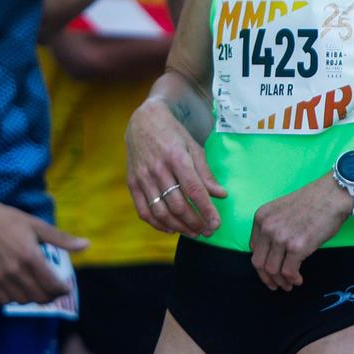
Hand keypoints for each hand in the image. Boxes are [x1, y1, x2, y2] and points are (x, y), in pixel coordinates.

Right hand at [0, 197, 86, 304]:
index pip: (52, 285)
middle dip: (51, 296)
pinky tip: (19, 289)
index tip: (65, 287)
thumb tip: (86, 245)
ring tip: (37, 289)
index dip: (63, 290)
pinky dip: (15, 299)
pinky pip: (5, 301)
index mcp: (30, 256)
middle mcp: (15, 270)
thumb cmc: (10, 220)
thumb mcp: (38, 225)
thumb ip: (62, 238)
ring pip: (23, 301)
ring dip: (34, 298)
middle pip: (40, 297)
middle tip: (53, 290)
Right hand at [126, 98, 226, 236]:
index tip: (216, 224)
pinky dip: (157, 224)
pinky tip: (171, 228)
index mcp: (176, 157)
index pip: (194, 190)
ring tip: (193, 232)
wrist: (143, 121)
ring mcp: (143, 177)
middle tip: (207, 231)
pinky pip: (143, 211)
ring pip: (161, 212)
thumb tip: (221, 195)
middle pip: (178, 205)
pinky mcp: (132, 183)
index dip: (206, 210)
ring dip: (179, 227)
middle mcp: (158, 169)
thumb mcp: (193, 147)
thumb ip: (206, 173)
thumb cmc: (173, 134)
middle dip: (195, 222)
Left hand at [249, 176, 351, 289]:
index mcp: (261, 217)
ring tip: (289, 284)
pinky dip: (292, 279)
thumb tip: (274, 252)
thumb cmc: (313, 201)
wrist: (332, 195)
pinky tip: (298, 279)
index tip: (268, 270)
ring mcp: (281, 238)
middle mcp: (267, 228)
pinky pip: (289, 272)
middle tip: (276, 284)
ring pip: (272, 270)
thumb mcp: (282, 210)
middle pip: (259, 262)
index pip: (254, 248)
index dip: (261, 263)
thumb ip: (273, 228)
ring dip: (280, 281)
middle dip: (267, 277)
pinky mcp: (297, 247)